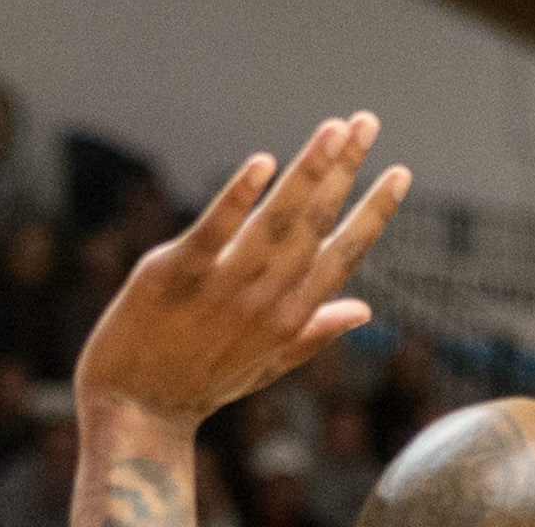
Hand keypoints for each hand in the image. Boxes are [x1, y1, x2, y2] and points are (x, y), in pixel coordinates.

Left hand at [75, 112, 408, 426]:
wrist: (134, 413)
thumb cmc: (198, 382)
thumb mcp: (266, 363)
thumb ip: (315, 331)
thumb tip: (366, 309)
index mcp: (291, 317)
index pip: (344, 254)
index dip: (374, 212)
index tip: (400, 171)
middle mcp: (266, 299)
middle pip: (314, 223)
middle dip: (345, 169)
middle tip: (368, 120)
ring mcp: (222, 286)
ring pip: (276, 220)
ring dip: (308, 170)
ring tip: (335, 128)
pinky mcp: (173, 273)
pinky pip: (214, 230)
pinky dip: (239, 196)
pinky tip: (262, 162)